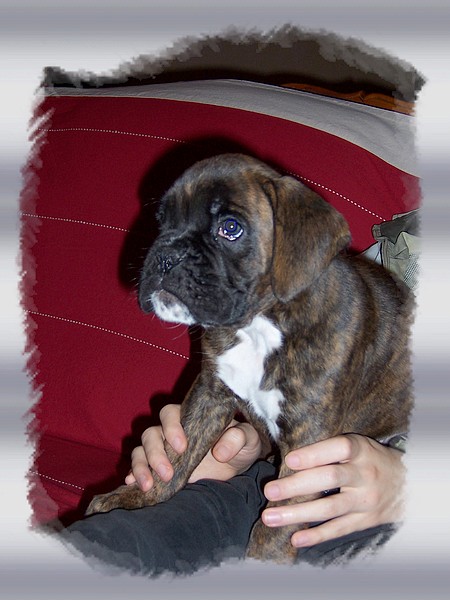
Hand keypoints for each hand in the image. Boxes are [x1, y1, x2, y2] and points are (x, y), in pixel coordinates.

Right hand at [125, 404, 262, 491]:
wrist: (238, 470)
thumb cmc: (241, 446)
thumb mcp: (248, 439)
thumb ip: (239, 437)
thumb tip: (221, 452)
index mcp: (190, 418)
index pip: (170, 414)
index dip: (171, 428)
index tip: (182, 446)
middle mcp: (171, 433)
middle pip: (150, 434)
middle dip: (156, 453)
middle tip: (168, 473)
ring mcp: (162, 452)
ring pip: (140, 451)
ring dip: (141, 467)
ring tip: (149, 486)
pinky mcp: (159, 472)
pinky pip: (138, 470)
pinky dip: (132, 477)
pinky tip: (132, 487)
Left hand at [261, 434, 405, 547]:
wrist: (411, 484)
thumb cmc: (370, 459)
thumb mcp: (358, 446)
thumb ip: (329, 450)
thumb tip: (289, 458)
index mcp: (360, 450)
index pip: (337, 449)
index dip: (313, 454)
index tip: (289, 460)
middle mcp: (364, 474)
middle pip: (329, 479)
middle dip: (296, 486)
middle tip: (270, 491)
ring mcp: (366, 500)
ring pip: (329, 508)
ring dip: (297, 514)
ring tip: (271, 517)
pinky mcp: (366, 520)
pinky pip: (339, 529)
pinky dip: (317, 535)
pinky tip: (296, 538)